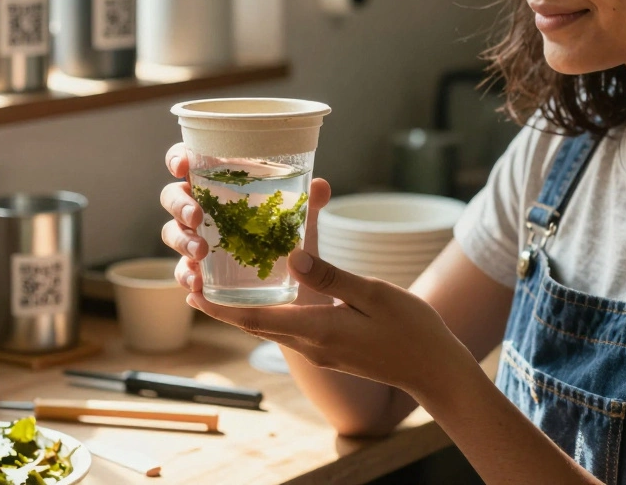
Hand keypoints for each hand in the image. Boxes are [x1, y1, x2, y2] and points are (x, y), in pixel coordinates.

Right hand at [158, 143, 332, 304]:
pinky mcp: (200, 271)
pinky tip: (197, 285)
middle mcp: (202, 208)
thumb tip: (319, 187)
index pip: (190, 162)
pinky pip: (183, 271)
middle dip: (179, 204)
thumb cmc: (286, 237)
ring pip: (173, 233)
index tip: (181, 165)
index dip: (177, 158)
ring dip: (182, 240)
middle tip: (197, 216)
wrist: (296, 285)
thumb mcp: (301, 221)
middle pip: (173, 196)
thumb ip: (308, 204)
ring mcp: (196, 239)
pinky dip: (186, 276)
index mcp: (220, 184)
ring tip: (201, 252)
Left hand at [160, 144, 467, 395]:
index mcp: (317, 330)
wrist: (435, 370)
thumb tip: (291, 256)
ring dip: (245, 310)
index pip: (255, 320)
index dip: (219, 307)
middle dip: (223, 306)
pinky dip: (271, 313)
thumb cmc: (411, 329)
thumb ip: (330, 276)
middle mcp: (312, 345)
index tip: (190, 292)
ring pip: (272, 328)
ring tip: (223, 283)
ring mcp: (321, 352)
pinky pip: (291, 330)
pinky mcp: (331, 351)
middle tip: (195, 279)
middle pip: (255, 324)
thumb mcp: (373, 293)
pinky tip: (271, 294)